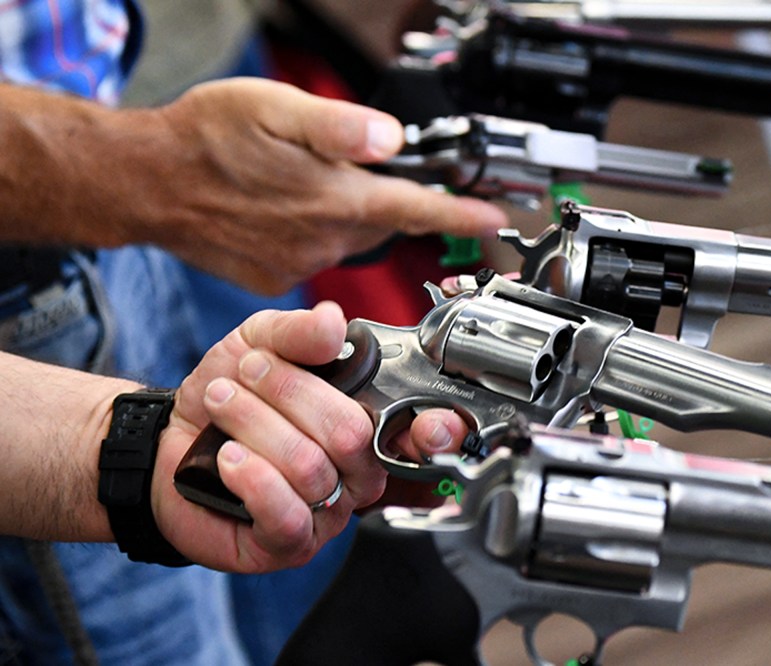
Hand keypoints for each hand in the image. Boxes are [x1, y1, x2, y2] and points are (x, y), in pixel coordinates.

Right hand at [131, 77, 508, 293]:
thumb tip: (391, 141)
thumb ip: (341, 128)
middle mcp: (323, 239)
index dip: (462, 215)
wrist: (145, 183)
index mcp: (333, 198)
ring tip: (298, 182)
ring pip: (347, 237)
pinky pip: (313, 255)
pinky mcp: (276, 279)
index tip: (496, 220)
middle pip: (381, 222)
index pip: (417, 210)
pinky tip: (277, 210)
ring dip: (340, 211)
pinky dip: (310, 232)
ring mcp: (299, 265)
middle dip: (384, 200)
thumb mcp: (276, 108)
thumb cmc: (206, 138)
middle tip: (350, 169)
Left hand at [152, 303, 465, 572]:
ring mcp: (328, 512)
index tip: (430, 422)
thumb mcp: (258, 343)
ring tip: (220, 401)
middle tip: (246, 372)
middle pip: (350, 434)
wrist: (168, 441)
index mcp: (368, 421)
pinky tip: (225, 456)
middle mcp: (358, 472)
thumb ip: (298, 331)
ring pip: (309, 467)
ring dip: (252, 423)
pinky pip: (287, 514)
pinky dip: (250, 476)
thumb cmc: (229, 394)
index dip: (439, 429)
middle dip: (289, 392)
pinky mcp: (290, 544)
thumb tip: (334, 322)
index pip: (424, 434)